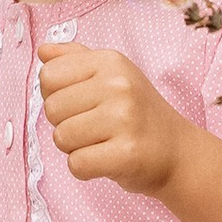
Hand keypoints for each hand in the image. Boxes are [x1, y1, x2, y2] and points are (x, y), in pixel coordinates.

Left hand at [38, 45, 193, 200]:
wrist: (177, 152)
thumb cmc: (137, 113)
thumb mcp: (112, 75)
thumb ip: (75, 60)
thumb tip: (43, 51)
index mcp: (110, 62)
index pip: (48, 75)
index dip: (55, 95)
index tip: (80, 104)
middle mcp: (119, 85)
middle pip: (51, 109)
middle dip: (65, 124)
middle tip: (95, 128)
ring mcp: (124, 119)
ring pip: (61, 138)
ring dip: (75, 148)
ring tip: (102, 143)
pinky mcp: (127, 153)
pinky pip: (77, 164)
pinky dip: (85, 169)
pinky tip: (105, 161)